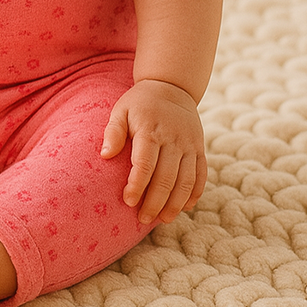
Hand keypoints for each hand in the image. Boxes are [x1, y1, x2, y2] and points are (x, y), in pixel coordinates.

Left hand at [100, 79, 206, 225]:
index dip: (137, 185)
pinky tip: (184, 207)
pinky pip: (201, 175)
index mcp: (150, 129)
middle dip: (155, 202)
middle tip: (143, 218)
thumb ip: (113, 132)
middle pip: (166, 177)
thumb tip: (105, 155)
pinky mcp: (199, 148)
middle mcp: (173, 138)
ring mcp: (189, 144)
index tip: (128, 201)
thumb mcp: (121, 110)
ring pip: (186, 180)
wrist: (171, 86)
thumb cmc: (140, 103)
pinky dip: (194, 193)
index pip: (145, 163)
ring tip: (163, 220)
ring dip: (175, 203)